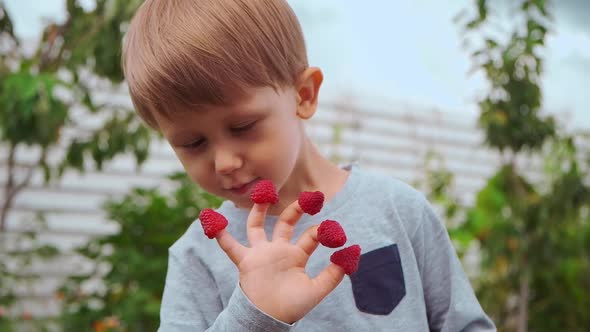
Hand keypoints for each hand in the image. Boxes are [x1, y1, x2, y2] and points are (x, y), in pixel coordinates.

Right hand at [214, 200, 344, 323]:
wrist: (268, 318)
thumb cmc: (292, 307)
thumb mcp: (317, 289)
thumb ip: (334, 273)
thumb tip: (353, 251)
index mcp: (297, 256)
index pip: (311, 236)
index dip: (323, 231)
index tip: (334, 230)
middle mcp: (278, 250)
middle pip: (286, 223)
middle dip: (296, 209)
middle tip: (310, 195)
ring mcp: (260, 253)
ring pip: (258, 226)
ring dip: (260, 209)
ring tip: (264, 191)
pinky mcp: (245, 261)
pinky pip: (230, 245)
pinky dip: (220, 234)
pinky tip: (211, 218)